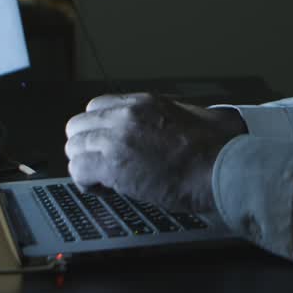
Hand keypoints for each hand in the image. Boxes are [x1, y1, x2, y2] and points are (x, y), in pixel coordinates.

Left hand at [64, 92, 246, 213]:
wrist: (219, 168)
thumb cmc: (216, 149)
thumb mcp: (197, 116)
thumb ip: (179, 113)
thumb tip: (193, 115)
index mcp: (144, 103)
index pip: (96, 106)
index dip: (96, 128)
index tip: (105, 143)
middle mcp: (126, 115)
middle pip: (77, 125)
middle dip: (84, 145)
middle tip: (100, 163)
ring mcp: (117, 139)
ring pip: (73, 147)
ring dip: (84, 165)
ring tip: (102, 179)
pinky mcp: (112, 166)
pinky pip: (77, 171)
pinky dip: (85, 183)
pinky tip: (103, 189)